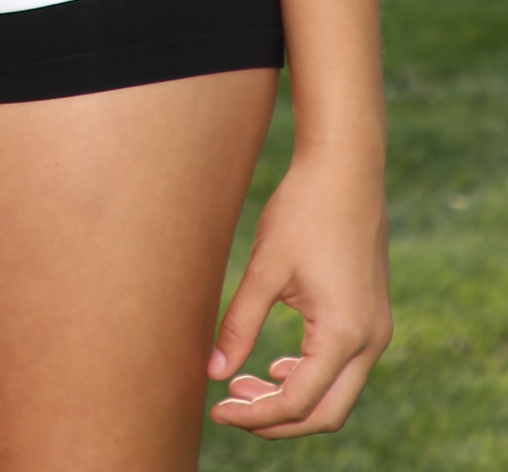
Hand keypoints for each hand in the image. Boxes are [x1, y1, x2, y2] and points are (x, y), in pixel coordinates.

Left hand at [207, 149, 390, 436]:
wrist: (346, 167)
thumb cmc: (304, 210)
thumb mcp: (265, 268)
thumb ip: (240, 323)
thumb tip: (213, 372)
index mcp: (343, 335)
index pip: (297, 403)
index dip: (254, 415)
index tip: (215, 409)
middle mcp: (369, 342)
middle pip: (325, 413)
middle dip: (276, 420)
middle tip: (229, 407)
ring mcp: (376, 330)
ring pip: (337, 394)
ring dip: (292, 398)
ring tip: (243, 385)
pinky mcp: (371, 316)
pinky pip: (344, 367)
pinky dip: (310, 376)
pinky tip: (276, 365)